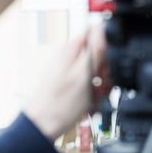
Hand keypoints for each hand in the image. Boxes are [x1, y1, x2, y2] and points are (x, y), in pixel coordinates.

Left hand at [24, 24, 106, 140]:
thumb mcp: (84, 75)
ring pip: (95, 69)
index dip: (109, 48)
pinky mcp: (69, 82)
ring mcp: (68, 69)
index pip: (97, 34)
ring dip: (100, 83)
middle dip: (105, 70)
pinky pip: (88, 81)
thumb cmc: (59, 105)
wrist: (42, 126)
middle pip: (98, 53)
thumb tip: (103, 26)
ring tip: (94, 96)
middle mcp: (68, 56)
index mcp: (70, 49)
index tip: (109, 64)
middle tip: (101, 84)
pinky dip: (93, 91)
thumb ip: (95, 50)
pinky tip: (90, 101)